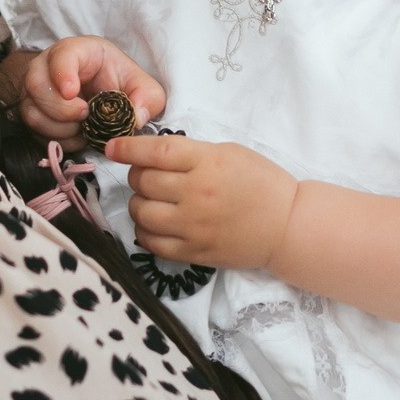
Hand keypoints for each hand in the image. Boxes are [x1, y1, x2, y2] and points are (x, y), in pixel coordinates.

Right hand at [17, 36, 165, 149]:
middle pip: (36, 84)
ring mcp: (36, 91)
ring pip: (32, 112)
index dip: (62, 73)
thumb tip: (136, 117)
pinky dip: (57, 139)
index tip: (72, 92)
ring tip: (83, 128)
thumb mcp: (142, 86)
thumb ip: (148, 99)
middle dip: (60, 108)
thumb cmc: (117, 81)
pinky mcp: (32, 113)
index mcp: (76, 51)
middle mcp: (47, 67)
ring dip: (59, 128)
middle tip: (84, 116)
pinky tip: (76, 136)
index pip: (60, 55)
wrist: (100, 92)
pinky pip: (34, 131)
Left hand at [108, 133, 297, 270]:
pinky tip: (153, 224)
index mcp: (207, 162)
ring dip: (138, 203)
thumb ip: (192, 153)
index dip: (128, 148)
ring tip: (151, 201)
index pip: (155, 152)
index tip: (112, 147)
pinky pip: (151, 243)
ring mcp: (193, 226)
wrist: (286, 225)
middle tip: (148, 175)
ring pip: (141, 212)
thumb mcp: (229, 153)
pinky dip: (145, 231)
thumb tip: (153, 154)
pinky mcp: (193, 252)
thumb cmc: (261, 182)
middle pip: (143, 181)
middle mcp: (196, 193)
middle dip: (137, 175)